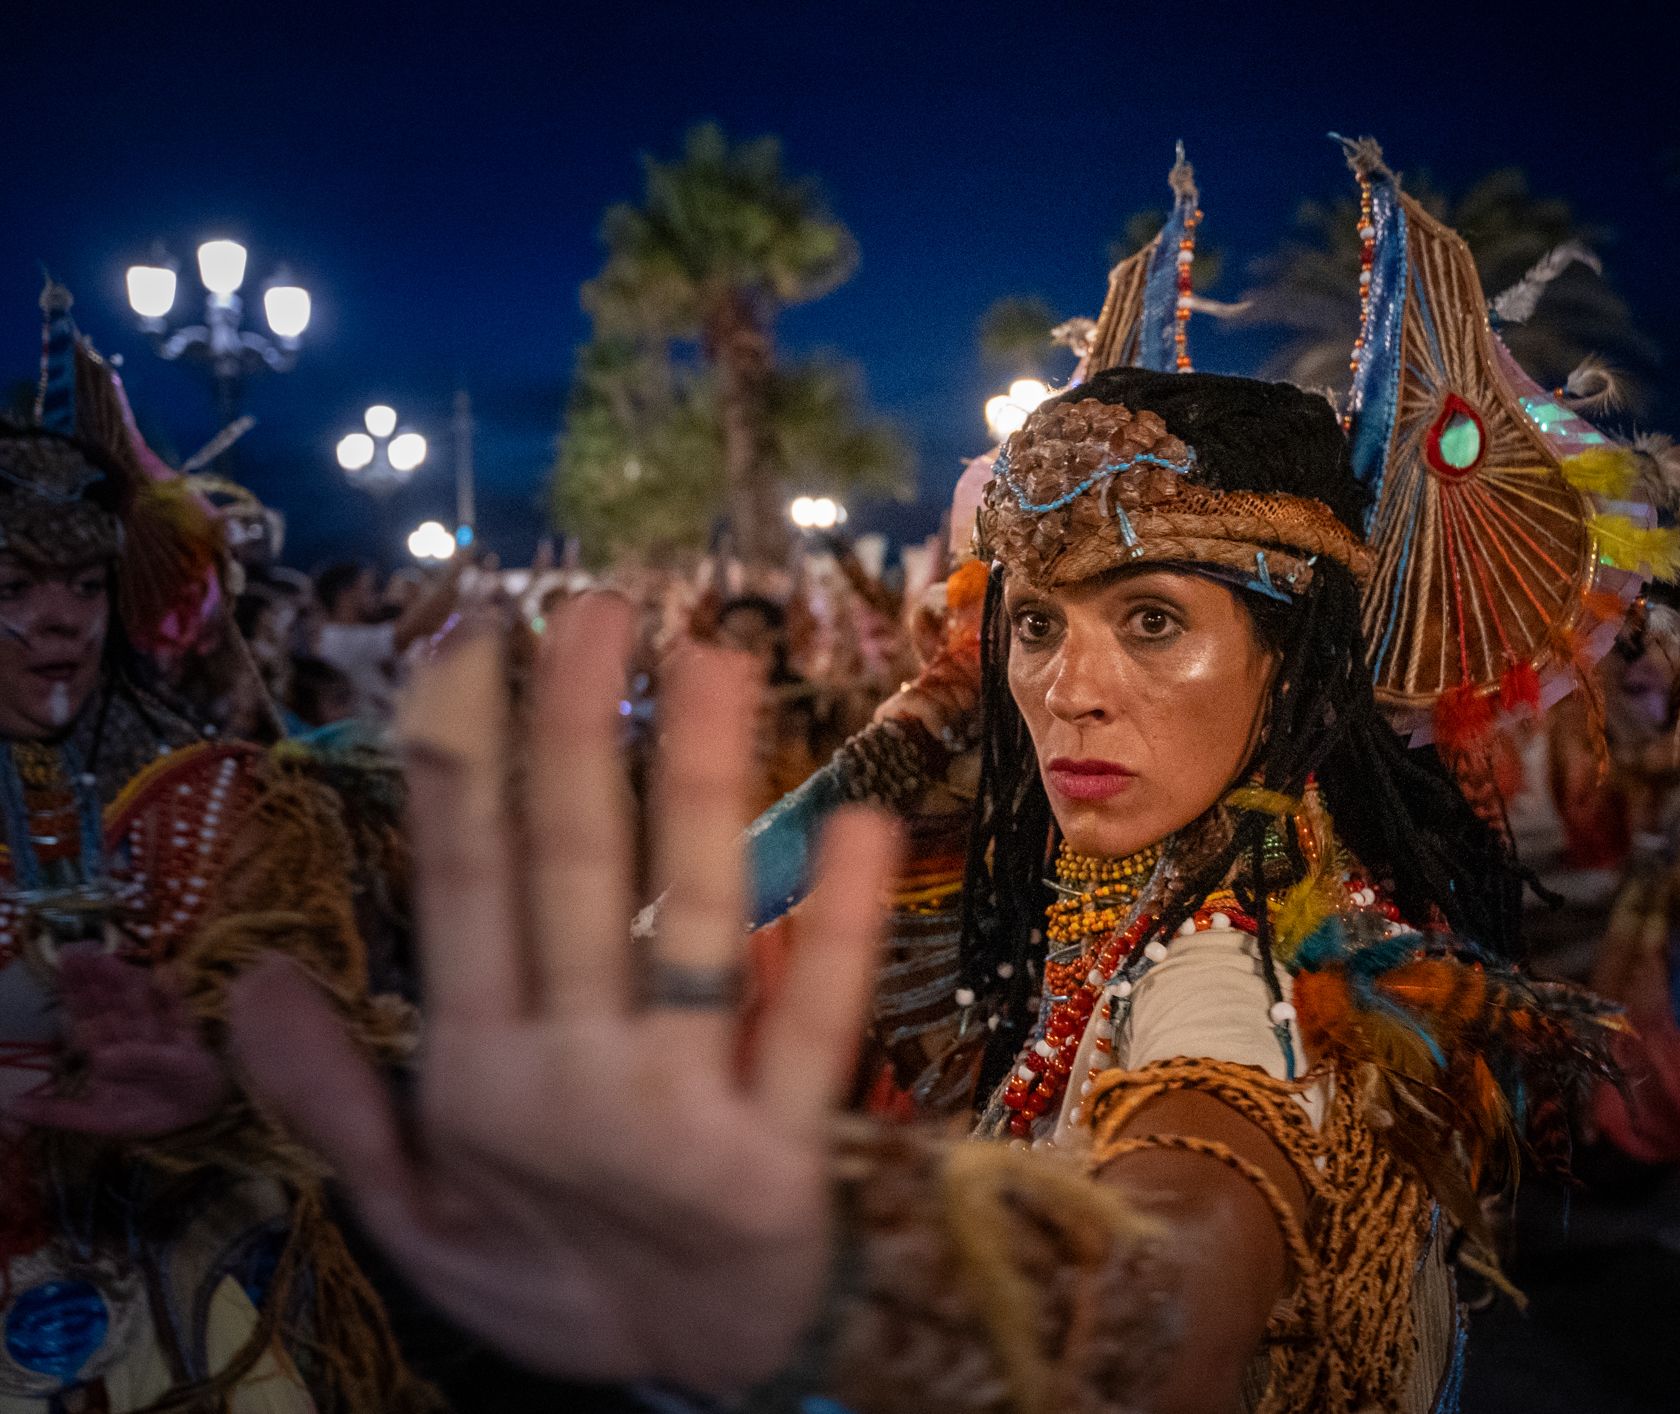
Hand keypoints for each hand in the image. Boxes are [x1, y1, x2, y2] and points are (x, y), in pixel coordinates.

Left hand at [6, 943, 232, 1137]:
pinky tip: (168, 974)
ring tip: (108, 960)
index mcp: (108, 1054)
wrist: (198, 1120)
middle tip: (77, 953)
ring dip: (126, 984)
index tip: (62, 968)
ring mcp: (161, 1037)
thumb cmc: (149, 1116)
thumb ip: (58, 1113)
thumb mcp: (98, 1121)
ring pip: (140, 1005)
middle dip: (94, 981)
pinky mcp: (189, 1041)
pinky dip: (174, 997)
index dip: (75, 995)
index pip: (88, 1021)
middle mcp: (132, 1040)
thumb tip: (10, 1105)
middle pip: (112, 1006)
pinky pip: (180, 1016)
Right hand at [226, 596, 899, 1392]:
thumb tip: (251, 983)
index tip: (474, 639)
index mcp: (478, 1074)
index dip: (464, 762)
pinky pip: (812, 1027)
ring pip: (687, 926)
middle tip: (598, 605)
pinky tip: (859, 825)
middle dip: (578, 736)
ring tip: (715, 658)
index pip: (462, 890)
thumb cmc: (556, 1268)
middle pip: (572, 878)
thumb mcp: (414, 1213)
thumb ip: (339, 1101)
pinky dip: (831, 931)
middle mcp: (572, 1076)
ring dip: (700, 786)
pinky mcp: (783, 1152)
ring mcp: (681, 1110)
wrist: (700, 1364)